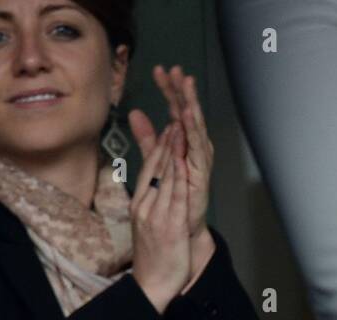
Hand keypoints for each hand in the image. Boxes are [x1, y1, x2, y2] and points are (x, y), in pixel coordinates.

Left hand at [129, 65, 213, 239]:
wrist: (181, 231)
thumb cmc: (173, 199)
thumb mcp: (155, 162)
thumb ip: (147, 138)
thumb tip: (135, 114)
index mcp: (182, 142)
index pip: (175, 109)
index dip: (168, 90)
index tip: (160, 70)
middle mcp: (193, 148)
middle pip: (187, 113)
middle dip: (182, 91)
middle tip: (177, 71)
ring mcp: (198, 161)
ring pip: (195, 127)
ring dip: (191, 106)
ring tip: (186, 88)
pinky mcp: (201, 175)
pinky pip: (196, 151)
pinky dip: (192, 134)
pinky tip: (187, 119)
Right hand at [130, 124, 191, 313]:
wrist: (152, 284)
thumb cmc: (154, 256)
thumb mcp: (149, 224)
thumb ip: (154, 201)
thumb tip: (155, 183)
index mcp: (139, 205)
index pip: (148, 170)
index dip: (159, 147)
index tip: (168, 128)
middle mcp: (144, 207)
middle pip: (155, 168)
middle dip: (166, 141)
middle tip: (176, 117)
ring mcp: (156, 215)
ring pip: (164, 177)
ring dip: (172, 151)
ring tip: (181, 129)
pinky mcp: (169, 225)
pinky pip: (174, 195)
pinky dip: (178, 175)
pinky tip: (183, 159)